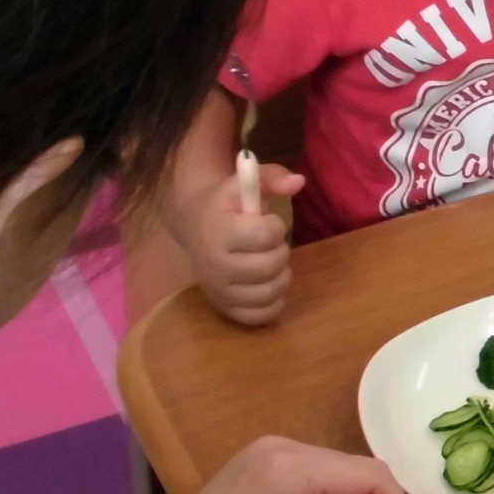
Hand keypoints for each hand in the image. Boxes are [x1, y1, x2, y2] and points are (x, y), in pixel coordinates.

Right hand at [180, 162, 304, 325]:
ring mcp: (218, 291)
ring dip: (281, 276)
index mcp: (219, 232)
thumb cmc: (227, 206)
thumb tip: (298, 182)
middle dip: (280, 251)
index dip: (275, 226)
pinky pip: (260, 316)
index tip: (267, 222)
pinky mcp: (224, 309)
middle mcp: (214, 265)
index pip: (264, 235)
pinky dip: (273, 302)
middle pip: (270, 266)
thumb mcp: (244, 184)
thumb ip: (271, 177)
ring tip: (270, 263)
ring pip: (270, 292)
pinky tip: (268, 284)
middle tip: (269, 245)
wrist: (195, 227)